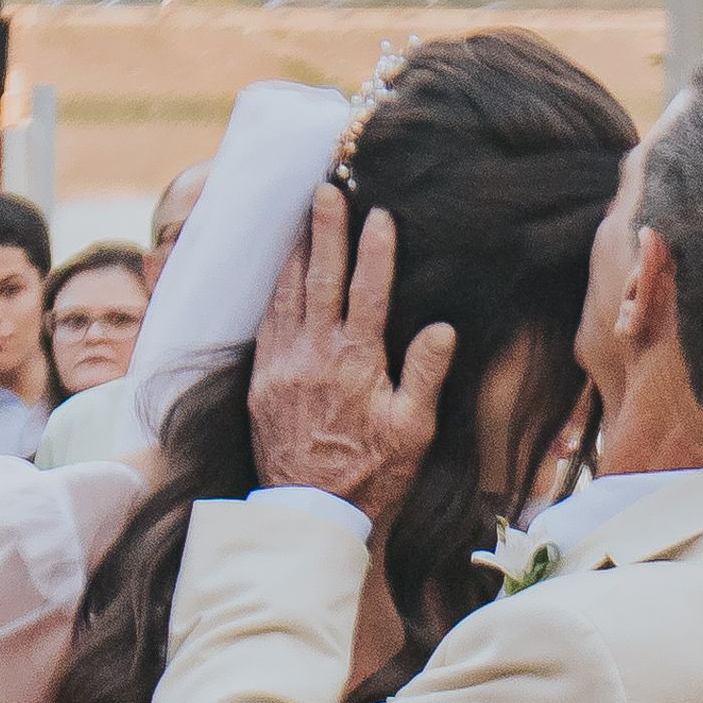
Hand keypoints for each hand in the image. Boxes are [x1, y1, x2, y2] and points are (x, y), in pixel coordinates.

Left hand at [249, 185, 455, 527]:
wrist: (312, 512)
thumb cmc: (372, 475)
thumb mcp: (413, 430)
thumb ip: (425, 374)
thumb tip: (441, 327)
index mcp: (356, 361)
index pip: (368, 289)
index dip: (374, 248)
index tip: (378, 213)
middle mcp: (315, 354)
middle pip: (322, 277)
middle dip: (325, 229)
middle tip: (324, 190)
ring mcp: (283, 365)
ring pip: (287, 295)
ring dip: (295, 253)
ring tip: (299, 220)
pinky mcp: (261, 382)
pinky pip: (265, 324)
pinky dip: (272, 293)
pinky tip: (278, 276)